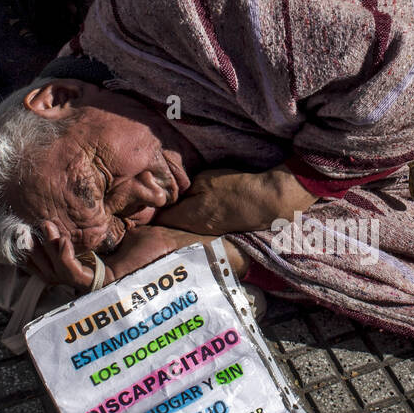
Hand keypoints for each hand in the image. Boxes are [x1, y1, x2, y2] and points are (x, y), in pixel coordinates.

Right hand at [24, 222, 247, 291]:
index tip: (31, 228)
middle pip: (57, 274)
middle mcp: (103, 283)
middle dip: (36, 254)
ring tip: (41, 228)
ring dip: (47, 253)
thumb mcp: (131, 226)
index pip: (64, 265)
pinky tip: (58, 237)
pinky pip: (78, 277)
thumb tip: (81, 210)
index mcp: (104, 269)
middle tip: (23, 230)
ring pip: (63, 277)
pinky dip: (64, 258)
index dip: (44, 251)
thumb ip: (107, 224)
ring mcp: (107, 287)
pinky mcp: (115, 285)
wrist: (197, 243)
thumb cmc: (170, 236)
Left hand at [155, 164, 317, 234]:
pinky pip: (198, 223)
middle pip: (170, 224)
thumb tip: (170, 194)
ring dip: (179, 214)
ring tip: (178, 199)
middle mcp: (194, 230)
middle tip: (161, 196)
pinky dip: (193, 215)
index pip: (158, 218)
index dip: (151, 207)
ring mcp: (207, 231)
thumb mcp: (204, 181)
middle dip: (163, 213)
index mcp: (187, 217)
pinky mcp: (219, 228)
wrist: (265, 200)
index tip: (149, 195)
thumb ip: (184, 189)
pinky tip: (199, 203)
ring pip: (184, 224)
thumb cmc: (234, 188)